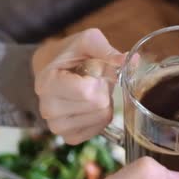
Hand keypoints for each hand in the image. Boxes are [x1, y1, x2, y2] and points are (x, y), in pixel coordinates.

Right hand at [32, 29, 123, 143]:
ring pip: (102, 118)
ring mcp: (57, 126)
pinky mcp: (69, 137)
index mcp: (47, 83)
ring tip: (90, 91)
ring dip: (104, 102)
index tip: (93, 70)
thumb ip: (107, 49)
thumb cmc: (72, 54)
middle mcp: (47, 109)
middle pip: (98, 105)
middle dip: (104, 90)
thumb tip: (131, 60)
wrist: (54, 69)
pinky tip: (91, 105)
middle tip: (93, 80)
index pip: (87, 92)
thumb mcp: (87, 41)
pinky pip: (100, 129)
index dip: (100, 79)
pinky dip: (102, 116)